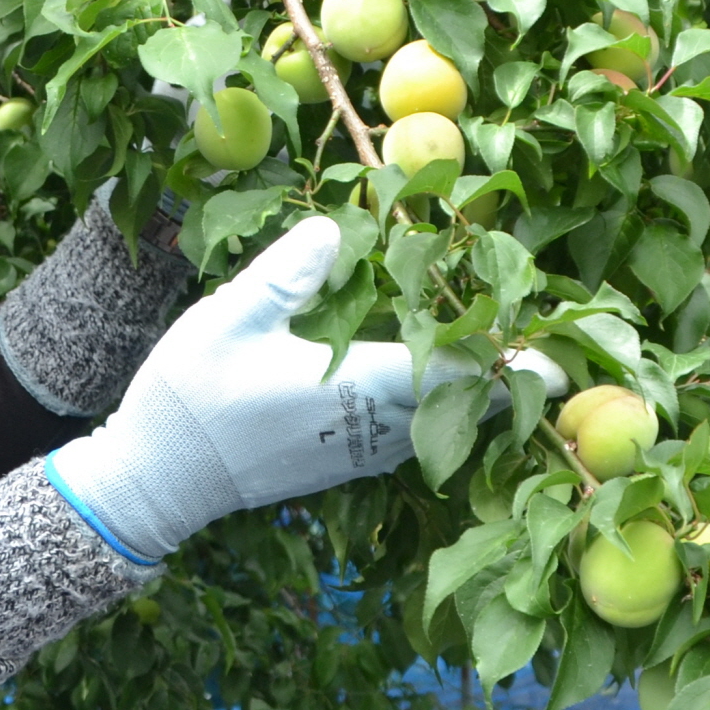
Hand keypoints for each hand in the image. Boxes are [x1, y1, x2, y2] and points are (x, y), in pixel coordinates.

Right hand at [44, 216, 559, 560]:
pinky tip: (427, 390)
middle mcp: (364, 429)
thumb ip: (284, 276)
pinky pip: (402, 440)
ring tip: (503, 366)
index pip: (448, 377)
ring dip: (466, 401)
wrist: (154, 483)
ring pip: (432, 427)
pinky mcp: (335, 465)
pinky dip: (429, 415)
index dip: (504, 365)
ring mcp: (351, 454)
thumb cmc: (186, 400)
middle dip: (502, 384)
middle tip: (552, 356)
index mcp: (349, 387)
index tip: (555, 355)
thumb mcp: (224, 320)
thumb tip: (331, 226)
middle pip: (454, 408)